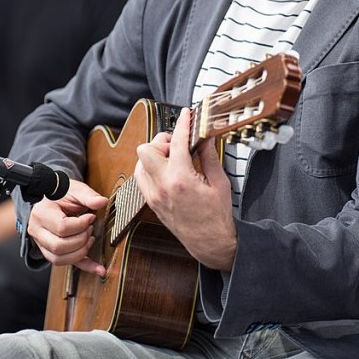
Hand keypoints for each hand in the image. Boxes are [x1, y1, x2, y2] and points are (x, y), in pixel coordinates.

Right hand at [27, 179, 108, 275]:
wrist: (51, 199)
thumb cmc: (62, 194)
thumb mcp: (75, 190)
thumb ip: (88, 196)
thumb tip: (102, 202)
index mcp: (41, 214)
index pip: (61, 228)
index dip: (81, 225)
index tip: (91, 217)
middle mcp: (37, 231)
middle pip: (58, 246)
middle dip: (80, 240)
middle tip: (90, 229)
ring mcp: (42, 243)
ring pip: (59, 259)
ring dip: (80, 252)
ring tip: (90, 239)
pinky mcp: (50, 251)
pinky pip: (66, 263)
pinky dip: (84, 266)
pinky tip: (99, 268)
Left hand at [134, 108, 236, 270]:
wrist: (210, 243)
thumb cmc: (216, 216)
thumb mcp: (219, 182)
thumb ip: (209, 156)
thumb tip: (204, 137)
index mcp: (181, 179)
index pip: (176, 141)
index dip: (182, 123)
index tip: (186, 115)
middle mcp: (162, 186)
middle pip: (146, 148)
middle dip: (162, 141)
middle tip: (179, 144)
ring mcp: (154, 195)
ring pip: (140, 162)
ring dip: (154, 155)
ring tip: (173, 159)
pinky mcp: (151, 202)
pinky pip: (141, 177)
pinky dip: (150, 168)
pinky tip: (167, 170)